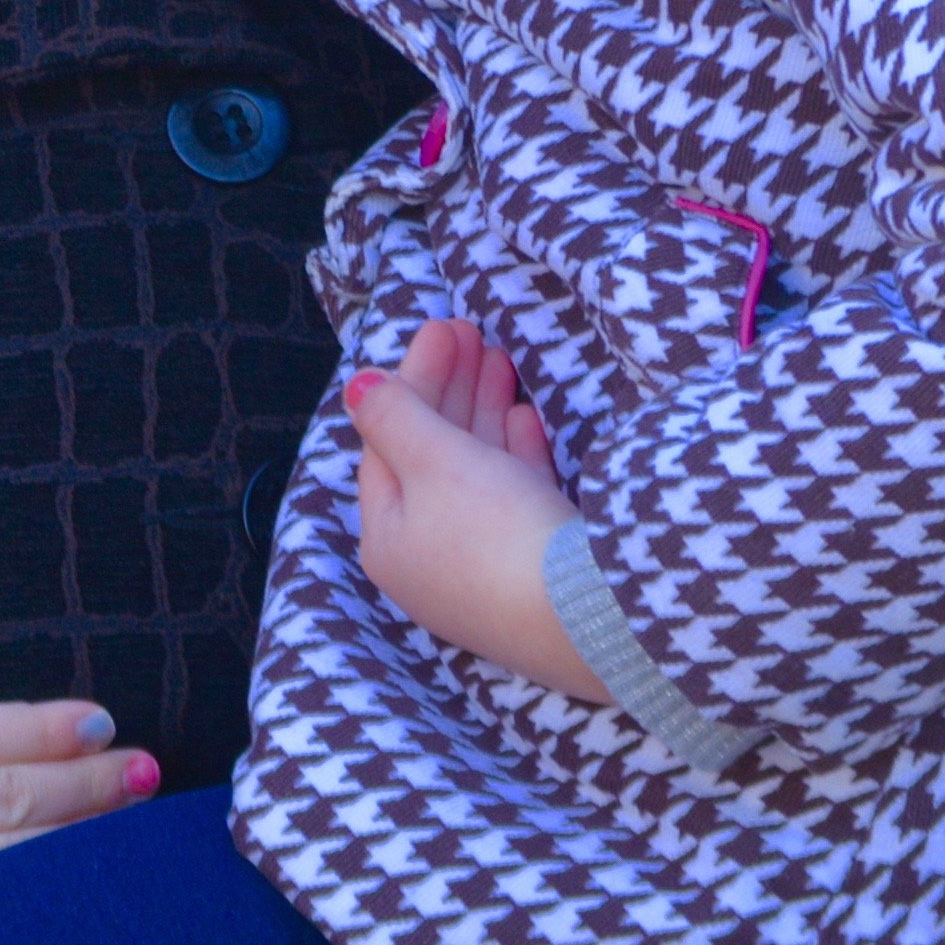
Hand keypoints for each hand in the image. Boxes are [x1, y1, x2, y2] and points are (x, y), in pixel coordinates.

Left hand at [345, 318, 605, 704]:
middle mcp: (429, 561)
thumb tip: (356, 387)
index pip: (386, 444)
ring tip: (501, 356)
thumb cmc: (494, 530)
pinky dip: (516, 454)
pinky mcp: (534, 574)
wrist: (588, 616)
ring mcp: (483, 571)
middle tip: (472, 329)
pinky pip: (514, 501)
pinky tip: (527, 418)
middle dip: (450, 390)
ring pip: (475, 475)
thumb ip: (394, 416)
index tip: (443, 328)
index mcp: (388, 540)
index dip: (411, 381)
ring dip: (484, 412)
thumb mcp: (434, 461)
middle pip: (429, 458)